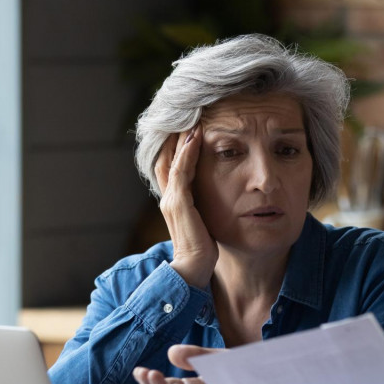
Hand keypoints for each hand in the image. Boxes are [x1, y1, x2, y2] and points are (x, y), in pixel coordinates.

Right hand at [154, 128, 217, 287]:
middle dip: (176, 135)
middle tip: (188, 113)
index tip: (190, 124)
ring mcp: (171, 199)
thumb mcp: (204, 221)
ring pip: (171, 159)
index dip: (177, 144)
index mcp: (174, 200)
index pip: (171, 164)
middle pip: (166, 156)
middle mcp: (168, 197)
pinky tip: (195, 138)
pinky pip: (181, 172)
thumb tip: (218, 194)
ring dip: (182, 137)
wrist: (193, 270)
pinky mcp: (178, 204)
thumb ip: (205, 206)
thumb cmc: (203, 248)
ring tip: (193, 118)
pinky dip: (187, 153)